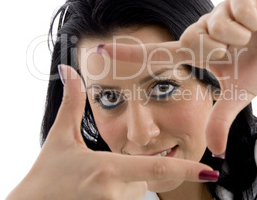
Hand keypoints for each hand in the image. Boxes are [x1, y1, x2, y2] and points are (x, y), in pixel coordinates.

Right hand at [7, 65, 215, 199]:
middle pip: (145, 179)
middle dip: (133, 170)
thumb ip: (72, 102)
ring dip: (124, 184)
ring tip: (94, 183)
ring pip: (135, 193)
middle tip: (102, 171)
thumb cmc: (45, 174)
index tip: (211, 173)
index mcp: (108, 169)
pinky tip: (94, 193)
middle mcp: (115, 192)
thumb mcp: (60, 137)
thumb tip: (68, 69)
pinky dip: (118, 194)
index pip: (158, 168)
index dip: (187, 170)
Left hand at [101, 0, 256, 154]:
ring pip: (216, 23)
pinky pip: (237, 4)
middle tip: (236, 52)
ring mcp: (220, 10)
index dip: (130, 54)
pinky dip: (252, 18)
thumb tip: (214, 152)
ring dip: (238, 37)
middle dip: (218, 51)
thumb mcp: (237, 95)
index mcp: (197, 51)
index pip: (158, 53)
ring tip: (250, 37)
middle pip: (192, 38)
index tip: (99, 51)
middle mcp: (203, 28)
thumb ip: (220, 118)